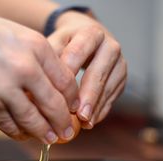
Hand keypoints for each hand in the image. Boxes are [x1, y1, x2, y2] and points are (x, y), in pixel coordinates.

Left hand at [48, 11, 126, 128]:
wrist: (88, 39)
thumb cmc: (67, 43)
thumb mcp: (56, 43)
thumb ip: (50, 60)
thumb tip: (41, 86)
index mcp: (91, 33)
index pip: (78, 54)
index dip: (68, 75)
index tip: (58, 94)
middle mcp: (110, 47)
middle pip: (98, 74)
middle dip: (88, 97)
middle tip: (79, 116)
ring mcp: (120, 64)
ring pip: (107, 89)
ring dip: (95, 108)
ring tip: (84, 124)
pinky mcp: (121, 79)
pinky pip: (112, 98)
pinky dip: (100, 111)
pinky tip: (90, 122)